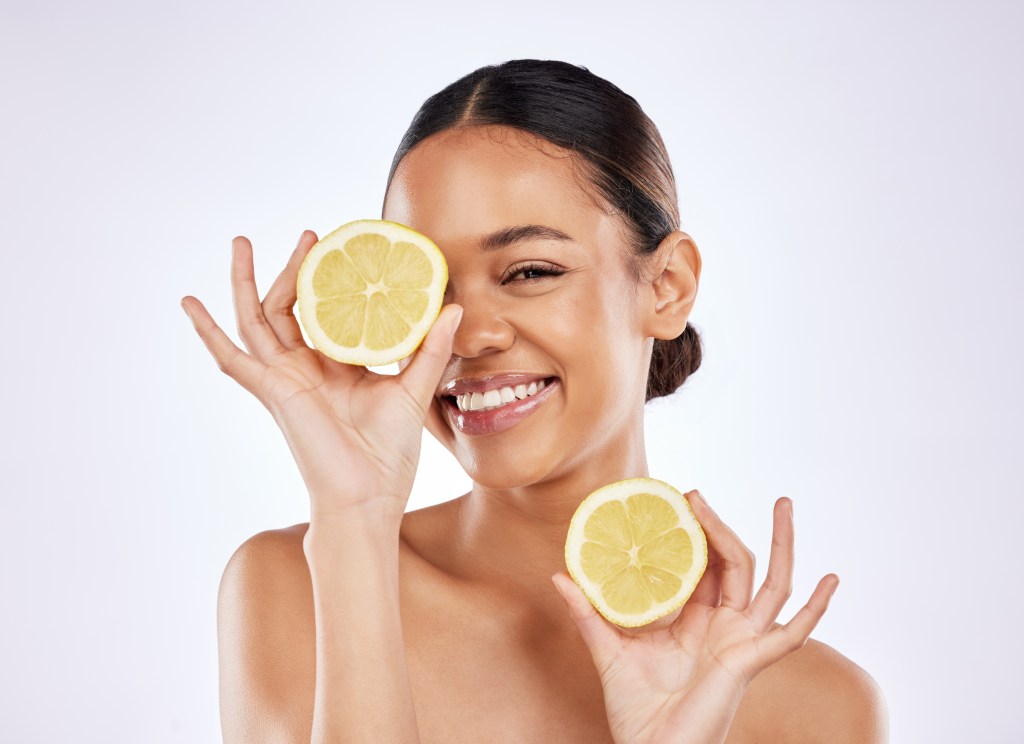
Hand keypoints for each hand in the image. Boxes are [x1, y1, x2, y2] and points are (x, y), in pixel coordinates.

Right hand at [181, 232, 462, 522]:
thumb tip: (455, 307)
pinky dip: (208, 332)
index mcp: (337, 367)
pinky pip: (233, 358)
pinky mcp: (272, 391)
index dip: (332, 282)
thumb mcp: (414, 389)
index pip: (328, 313)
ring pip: (257, 319)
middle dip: (294, 269)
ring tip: (240, 243)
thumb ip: (430, 348)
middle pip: (290, 307)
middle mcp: (306, 369)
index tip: (344, 248)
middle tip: (309, 235)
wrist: (368, 495)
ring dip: (246, 282)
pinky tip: (189, 304)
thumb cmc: (389, 453)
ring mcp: (285, 379)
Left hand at [552, 492, 838, 743]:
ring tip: (784, 504)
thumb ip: (589, 613)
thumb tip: (558, 576)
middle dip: (722, 524)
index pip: (701, 565)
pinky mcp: (749, 661)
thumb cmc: (635, 712)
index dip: (693, 532)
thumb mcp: (608, 652)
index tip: (676, 500)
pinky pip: (791, 634)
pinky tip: (831, 579)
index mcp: (694, 622)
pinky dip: (816, 608)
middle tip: (697, 492)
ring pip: (770, 583)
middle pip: (735, 563)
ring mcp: (740, 642)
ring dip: (781, 543)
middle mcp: (723, 628)